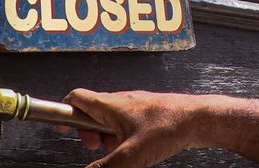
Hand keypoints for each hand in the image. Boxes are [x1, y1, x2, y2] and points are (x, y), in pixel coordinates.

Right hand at [56, 89, 199, 167]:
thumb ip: (105, 167)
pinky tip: (133, 147)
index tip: (59, 127)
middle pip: (91, 110)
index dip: (64, 111)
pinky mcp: (147, 111)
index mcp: (111, 105)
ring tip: (116, 150)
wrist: (198, 119)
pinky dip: (121, 134)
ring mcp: (135, 104)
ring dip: (105, 134)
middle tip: (95, 148)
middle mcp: (121, 100)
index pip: (77, 97)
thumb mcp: (131, 155)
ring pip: (108, 117)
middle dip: (87, 131)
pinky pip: (124, 120)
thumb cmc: (168, 128)